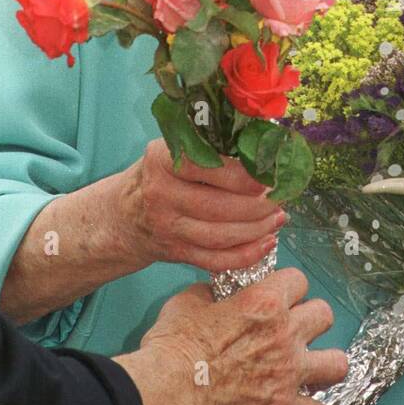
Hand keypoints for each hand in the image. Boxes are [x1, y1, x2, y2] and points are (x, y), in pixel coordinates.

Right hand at [115, 269, 348, 404]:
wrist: (166, 389)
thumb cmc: (172, 346)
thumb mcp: (188, 301)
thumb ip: (211, 294)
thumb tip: (214, 296)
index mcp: (264, 302)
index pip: (298, 280)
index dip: (287, 288)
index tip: (279, 298)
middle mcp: (284, 334)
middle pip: (325, 315)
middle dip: (310, 320)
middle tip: (294, 330)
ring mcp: (287, 373)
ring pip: (337, 363)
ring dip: (325, 365)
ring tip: (311, 368)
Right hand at [118, 137, 287, 273]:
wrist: (123, 215)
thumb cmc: (160, 175)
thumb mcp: (172, 151)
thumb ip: (208, 147)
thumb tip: (262, 144)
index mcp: (162, 161)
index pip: (207, 167)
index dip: (242, 175)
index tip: (268, 176)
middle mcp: (162, 195)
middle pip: (219, 206)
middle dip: (259, 205)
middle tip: (280, 198)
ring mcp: (168, 227)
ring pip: (221, 236)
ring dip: (258, 229)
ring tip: (278, 217)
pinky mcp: (177, 253)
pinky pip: (216, 260)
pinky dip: (246, 255)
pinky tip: (267, 242)